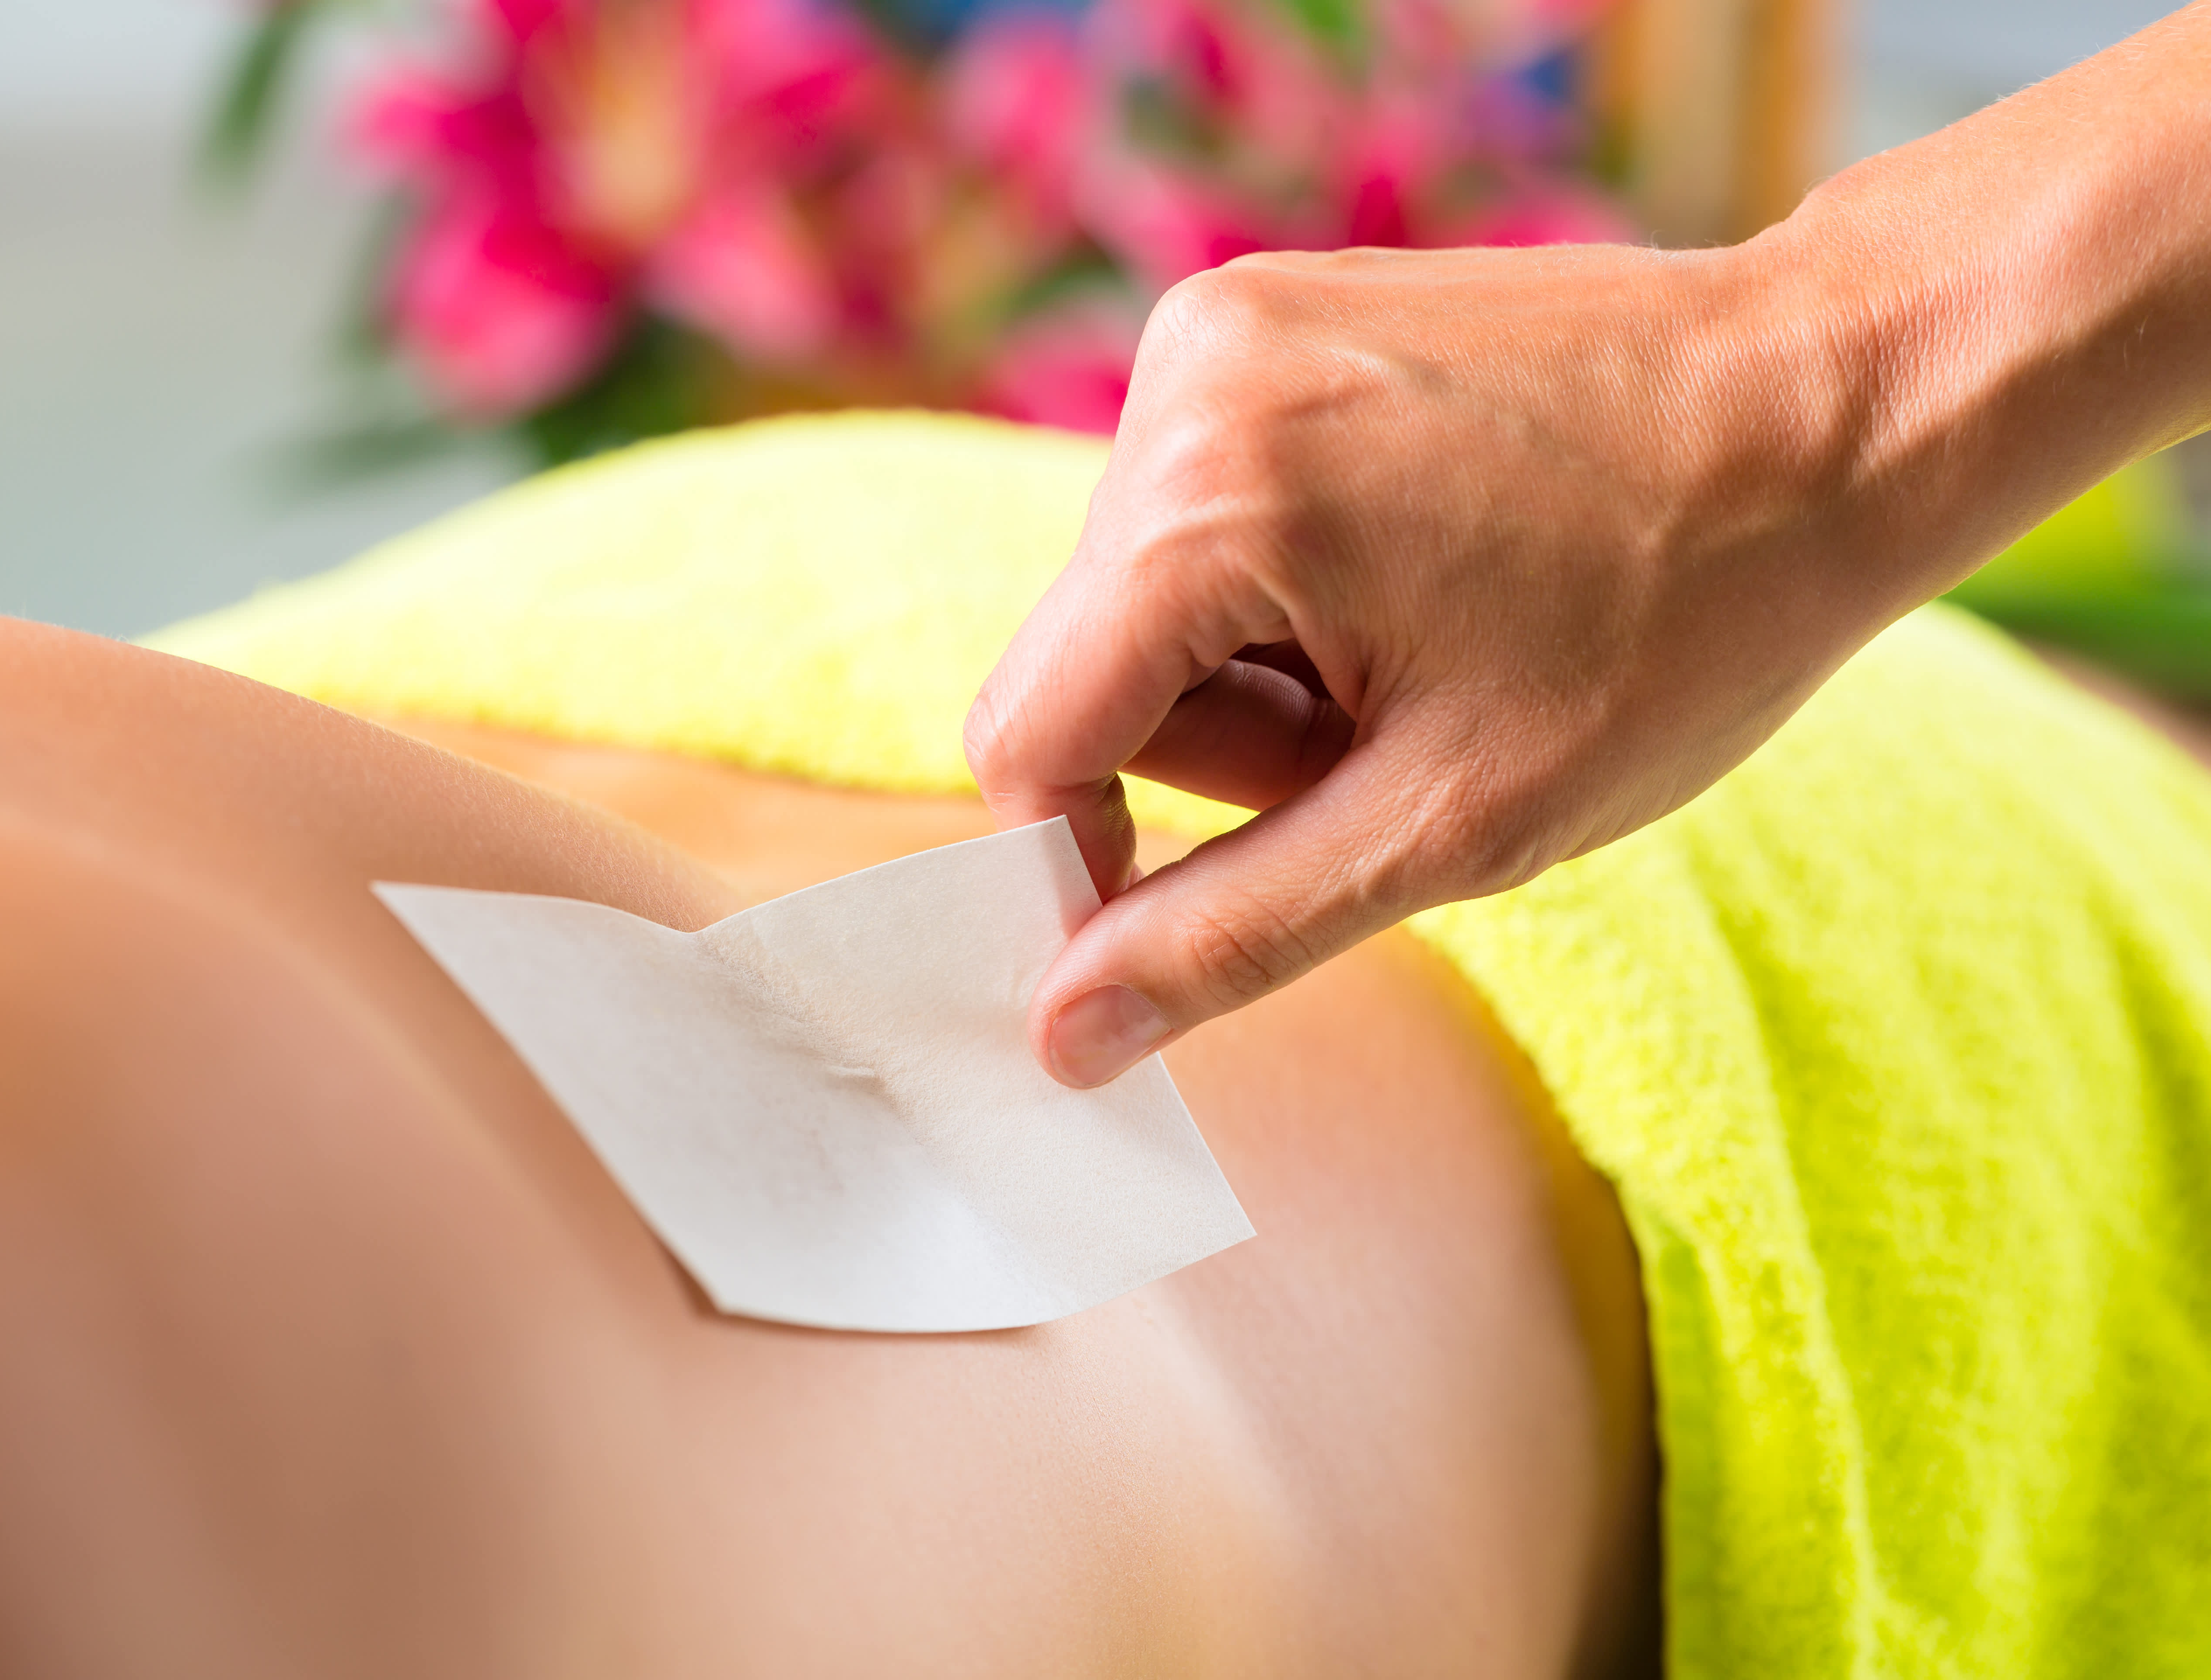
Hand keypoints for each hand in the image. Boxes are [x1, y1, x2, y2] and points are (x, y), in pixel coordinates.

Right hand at [965, 236, 1920, 1086]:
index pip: (1027, 737)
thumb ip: (1231, 931)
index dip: (1100, 854)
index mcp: (1210, 498)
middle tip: (1405, 732)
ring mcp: (1224, 327)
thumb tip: (1059, 1034)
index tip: (1242, 875)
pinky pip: (1198, 511)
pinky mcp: (1266, 313)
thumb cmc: (1685, 618)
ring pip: (1144, 597)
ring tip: (1433, 641)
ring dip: (1264, 666)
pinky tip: (1423, 568)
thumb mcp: (1452, 821)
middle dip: (1232, 743)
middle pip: (1091, 668)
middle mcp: (1186, 379)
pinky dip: (1285, 579)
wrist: (1840, 404)